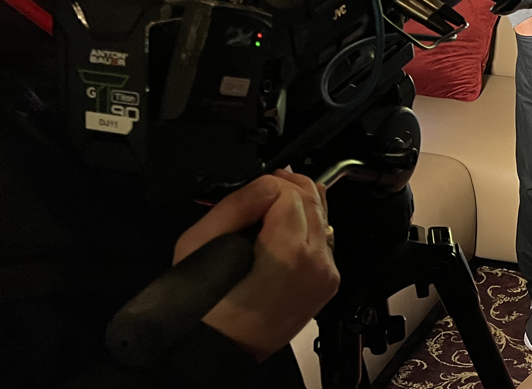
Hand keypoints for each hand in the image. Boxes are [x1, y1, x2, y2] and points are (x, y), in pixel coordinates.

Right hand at [174, 170, 339, 360]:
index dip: (263, 185)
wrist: (215, 354)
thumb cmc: (201, 309)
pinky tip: (280, 233)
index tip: (246, 197)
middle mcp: (317, 263)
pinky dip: (304, 227)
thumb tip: (264, 183)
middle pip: (312, 196)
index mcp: (289, 252)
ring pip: (321, 213)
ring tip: (268, 209)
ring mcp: (325, 274)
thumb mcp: (198, 244)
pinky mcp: (326, 283)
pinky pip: (322, 238)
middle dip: (285, 187)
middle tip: (258, 192)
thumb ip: (236, 204)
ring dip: (297, 204)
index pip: (287, 190)